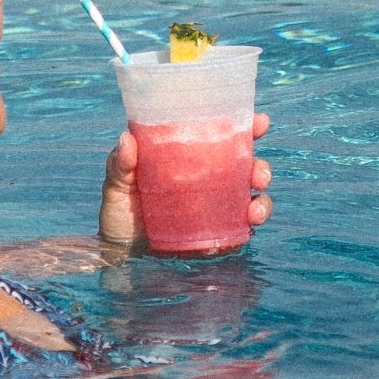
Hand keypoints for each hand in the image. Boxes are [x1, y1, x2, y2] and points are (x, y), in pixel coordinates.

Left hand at [96, 114, 272, 249]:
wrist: (119, 255)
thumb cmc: (119, 212)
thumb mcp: (116, 184)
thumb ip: (121, 164)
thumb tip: (126, 140)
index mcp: (190, 158)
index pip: (223, 138)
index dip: (246, 127)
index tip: (260, 122)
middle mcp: (209, 181)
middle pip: (246, 168)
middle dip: (261, 168)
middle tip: (258, 175)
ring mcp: (215, 209)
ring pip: (251, 198)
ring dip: (262, 201)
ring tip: (254, 210)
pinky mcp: (216, 235)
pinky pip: (241, 230)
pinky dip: (248, 227)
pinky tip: (244, 228)